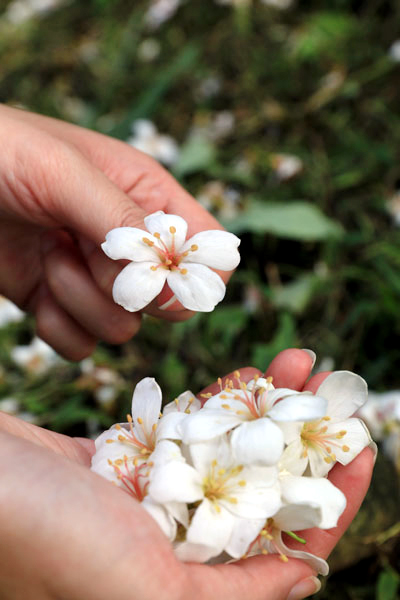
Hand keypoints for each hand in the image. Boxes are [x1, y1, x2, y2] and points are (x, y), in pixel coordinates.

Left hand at [0, 105, 227, 359]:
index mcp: (146, 196)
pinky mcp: (60, 304)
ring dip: (80, 301)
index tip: (152, 275)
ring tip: (47, 256)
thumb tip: (169, 282)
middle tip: (81, 251)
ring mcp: (94, 277)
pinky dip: (58, 327)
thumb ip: (122, 221)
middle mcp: (128, 242)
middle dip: (124, 289)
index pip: (208, 250)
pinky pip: (82, 344)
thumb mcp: (63, 172)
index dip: (191, 272)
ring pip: (124, 328)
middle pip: (168, 300)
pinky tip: (34, 290)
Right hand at [0, 349, 373, 599]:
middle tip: (331, 388)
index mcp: (186, 580)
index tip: (363, 446)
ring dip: (266, 407)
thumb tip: (308, 579)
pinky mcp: (127, 457)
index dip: (332, 495)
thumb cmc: (44, 542)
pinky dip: (219, 402)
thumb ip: (229, 596)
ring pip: (227, 448)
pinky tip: (246, 376)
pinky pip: (187, 428)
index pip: (285, 541)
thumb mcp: (143, 590)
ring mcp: (150, 493)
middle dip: (303, 437)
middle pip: (262, 485)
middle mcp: (173, 539)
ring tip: (296, 363)